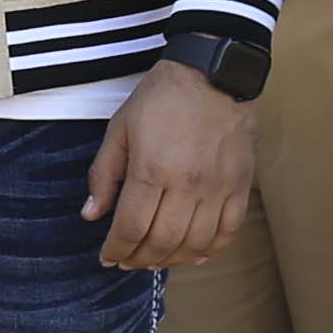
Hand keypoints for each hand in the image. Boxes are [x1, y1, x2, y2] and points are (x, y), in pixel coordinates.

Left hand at [83, 60, 255, 270]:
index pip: (131, 228)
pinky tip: (195, 254)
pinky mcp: (241, 185)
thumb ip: (104, 174)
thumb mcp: (120, 129)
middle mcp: (188, 184)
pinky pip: (228, 230)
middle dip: (140, 259)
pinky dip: (211, 249)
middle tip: (128, 261)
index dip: (116, 249)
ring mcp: (218, 187)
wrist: (214, 72)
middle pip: (163, 241)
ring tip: (156, 259)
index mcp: (152, 170)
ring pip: (196, 243)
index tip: (107, 256)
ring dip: (173, 259)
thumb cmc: (162, 97)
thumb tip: (91, 214)